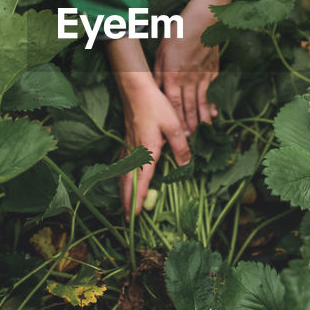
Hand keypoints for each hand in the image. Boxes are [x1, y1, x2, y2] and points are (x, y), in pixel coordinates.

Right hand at [107, 40, 190, 216]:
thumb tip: (187, 165)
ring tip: (124, 206)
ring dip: (123, 192)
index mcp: (147, 152)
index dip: (138, 199)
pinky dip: (121, 177)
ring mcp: (128, 147)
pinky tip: (123, 180)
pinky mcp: (126, 141)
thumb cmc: (156, 106)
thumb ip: (180, 147)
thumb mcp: (174, 126)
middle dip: (126, 202)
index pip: (141, 181)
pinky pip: (121, 165)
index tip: (135, 216)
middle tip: (126, 220)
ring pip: (122, 175)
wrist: (136, 89)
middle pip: (127, 183)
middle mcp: (134, 153)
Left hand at [154, 0, 233, 133]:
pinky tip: (212, 114)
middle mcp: (188, 80)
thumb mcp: (161, 51)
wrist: (204, 21)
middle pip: (187, 108)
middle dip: (187, 125)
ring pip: (200, 103)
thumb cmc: (178, 32)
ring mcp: (202, 77)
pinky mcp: (212, 72)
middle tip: (188, 140)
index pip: (172, 105)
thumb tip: (155, 89)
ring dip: (200, 119)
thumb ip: (158, 72)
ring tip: (201, 132)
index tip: (175, 134)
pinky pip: (210, 92)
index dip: (174, 122)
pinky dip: (211, 104)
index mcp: (172, 76)